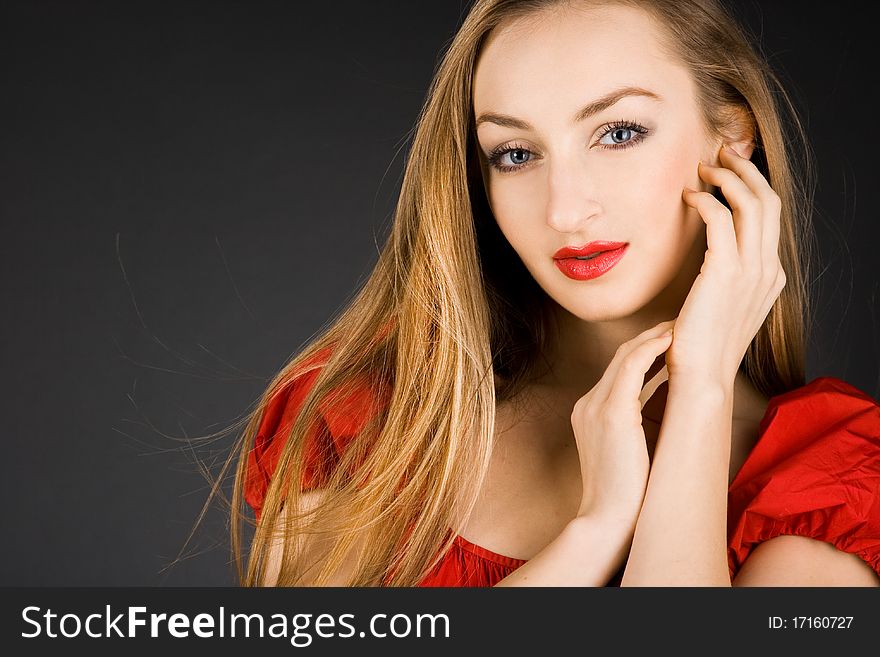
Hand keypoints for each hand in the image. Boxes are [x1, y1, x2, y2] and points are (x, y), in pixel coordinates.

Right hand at [571, 320, 674, 529]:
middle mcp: (587, 404)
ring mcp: (595, 407)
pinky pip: (631, 367)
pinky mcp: (612, 413)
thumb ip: (638, 423)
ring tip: (677, 327)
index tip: (666, 341)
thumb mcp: (629, 450)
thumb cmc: (626, 494)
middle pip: (618, 357)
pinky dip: (651, 349)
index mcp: (589, 413)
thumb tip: (667, 403)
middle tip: (676, 325)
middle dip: (649, 337)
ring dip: (653, 337)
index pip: (616, 371)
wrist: (608, 520)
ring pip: (625, 356)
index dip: (642, 351)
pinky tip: (670, 340)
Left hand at [672, 144, 785, 384]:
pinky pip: (720, 218)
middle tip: (720, 154)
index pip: (771, 217)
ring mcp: (751, 270)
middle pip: (768, 201)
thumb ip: (725, 279)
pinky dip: (706, 200)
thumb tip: (710, 258)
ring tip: (703, 168)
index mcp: (770, 276)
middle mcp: (768, 269)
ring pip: (751, 203)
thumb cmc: (702, 345)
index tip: (730, 170)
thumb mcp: (722, 307)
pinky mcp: (726, 271)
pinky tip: (688, 197)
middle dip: (745, 170)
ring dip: (727, 177)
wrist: (702, 375)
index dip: (753, 186)